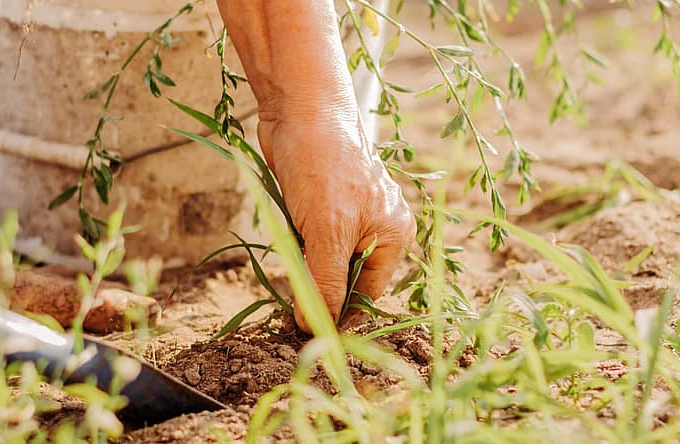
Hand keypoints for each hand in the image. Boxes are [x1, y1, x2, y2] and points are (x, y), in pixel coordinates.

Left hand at [258, 115, 414, 331]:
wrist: (297, 107)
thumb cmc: (322, 164)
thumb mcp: (326, 231)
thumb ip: (324, 283)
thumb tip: (315, 329)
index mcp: (394, 235)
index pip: (367, 294)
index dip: (339, 313)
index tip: (307, 330)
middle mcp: (378, 228)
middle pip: (346, 279)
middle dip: (319, 289)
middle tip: (289, 303)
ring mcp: (349, 216)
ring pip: (325, 261)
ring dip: (305, 266)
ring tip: (289, 259)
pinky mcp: (322, 206)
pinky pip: (311, 242)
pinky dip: (297, 246)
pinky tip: (286, 235)